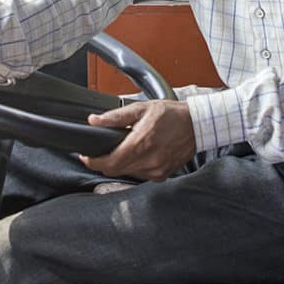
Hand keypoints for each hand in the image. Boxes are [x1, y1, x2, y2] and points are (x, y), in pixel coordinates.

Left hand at [79, 100, 195, 180]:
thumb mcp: (141, 108)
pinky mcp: (162, 175)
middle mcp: (148, 161)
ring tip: (125, 148)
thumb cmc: (171, 115)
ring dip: (120, 164)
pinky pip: (140, 175)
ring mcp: (156, 170)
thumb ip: (115, 117)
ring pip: (126, 173)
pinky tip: (140, 154)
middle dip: (104, 162)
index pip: (108, 163)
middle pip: (114, 170)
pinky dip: (134, 166)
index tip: (86, 156)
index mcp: (141, 144)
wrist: (197, 125)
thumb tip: (94, 120)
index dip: (92, 162)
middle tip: (101, 151)